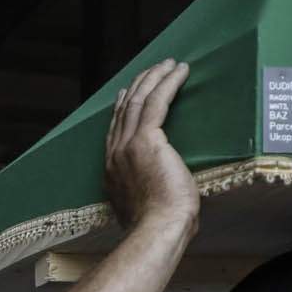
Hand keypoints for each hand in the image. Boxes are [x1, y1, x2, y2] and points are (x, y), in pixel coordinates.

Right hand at [104, 59, 197, 233]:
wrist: (157, 229)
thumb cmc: (158, 226)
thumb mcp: (144, 206)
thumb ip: (145, 191)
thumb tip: (159, 191)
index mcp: (112, 169)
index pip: (116, 128)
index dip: (124, 106)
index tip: (130, 91)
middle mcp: (115, 153)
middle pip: (126, 108)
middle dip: (141, 84)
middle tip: (154, 68)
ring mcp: (128, 145)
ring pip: (140, 99)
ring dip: (156, 77)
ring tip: (170, 63)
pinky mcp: (147, 139)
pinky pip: (158, 101)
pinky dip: (169, 83)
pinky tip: (180, 71)